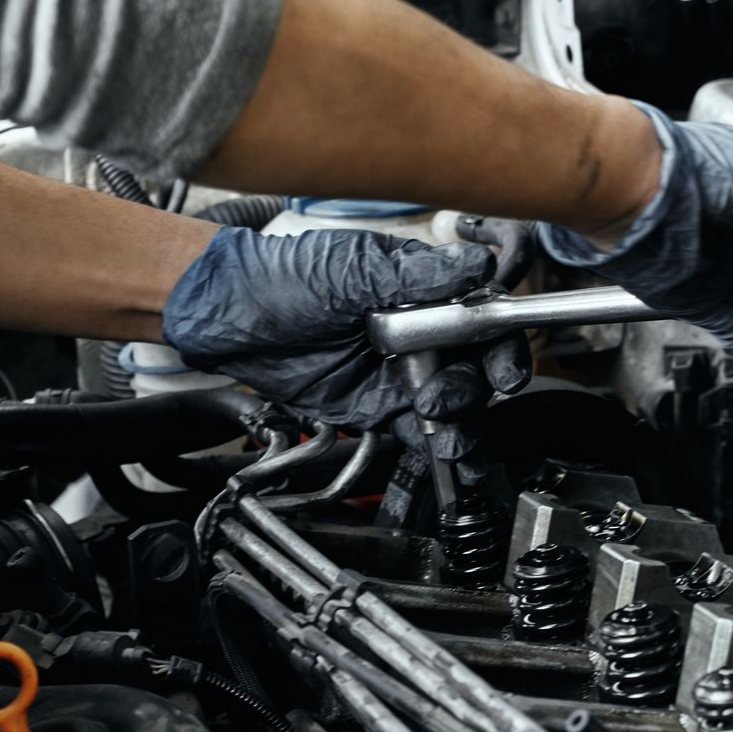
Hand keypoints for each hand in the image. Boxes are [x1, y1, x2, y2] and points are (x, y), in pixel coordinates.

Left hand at [162, 226, 530, 428]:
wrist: (231, 319)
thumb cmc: (283, 279)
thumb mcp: (352, 270)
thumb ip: (416, 277)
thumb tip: (474, 267)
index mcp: (424, 294)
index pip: (484, 321)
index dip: (501, 347)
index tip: (501, 370)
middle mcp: (422, 335)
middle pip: (477, 372)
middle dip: (473, 392)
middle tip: (440, 400)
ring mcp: (403, 375)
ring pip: (457, 408)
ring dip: (462, 427)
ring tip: (447, 439)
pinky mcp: (380, 410)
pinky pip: (422, 434)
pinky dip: (440, 451)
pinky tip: (452, 464)